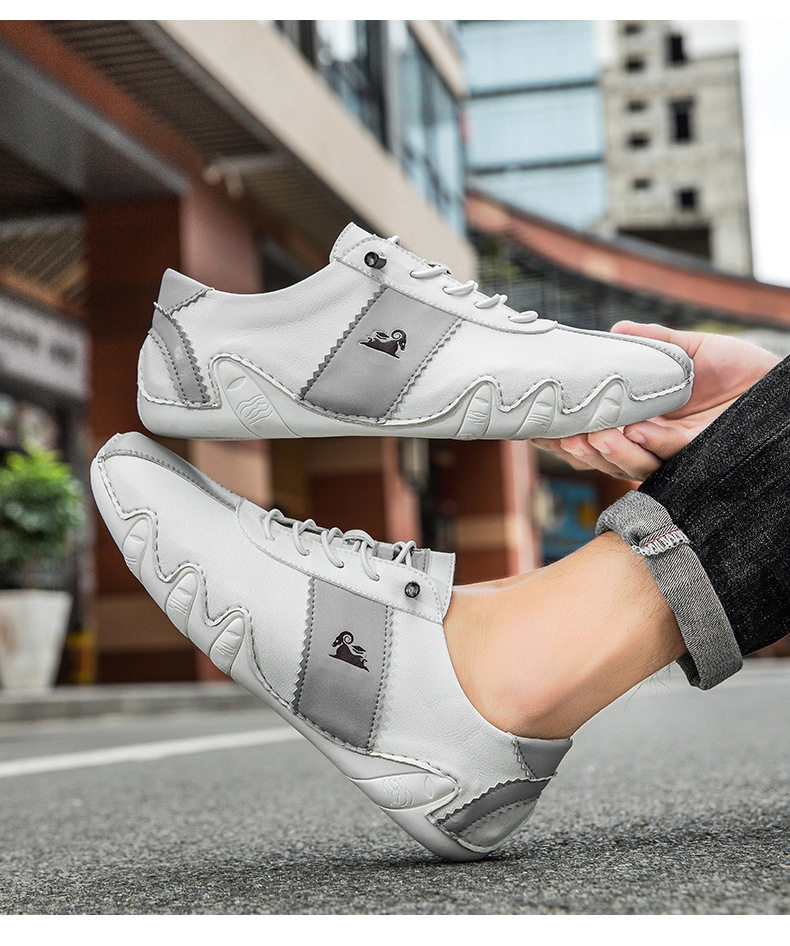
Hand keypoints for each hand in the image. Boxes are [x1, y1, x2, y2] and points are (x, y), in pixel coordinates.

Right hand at [534, 321, 780, 480]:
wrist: (779, 386)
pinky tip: (638, 430)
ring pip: (631, 465)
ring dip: (611, 452)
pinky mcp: (699, 457)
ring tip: (594, 435)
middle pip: (603, 458)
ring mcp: (673, 453)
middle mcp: (651, 442)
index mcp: (638, 420)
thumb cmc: (737, 369)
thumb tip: (616, 330)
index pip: (592, 434)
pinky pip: (669, 455)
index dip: (561, 437)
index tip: (534, 430)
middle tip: (562, 437)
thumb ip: (654, 341)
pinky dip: (652, 444)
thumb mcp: (690, 349)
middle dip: (579, 452)